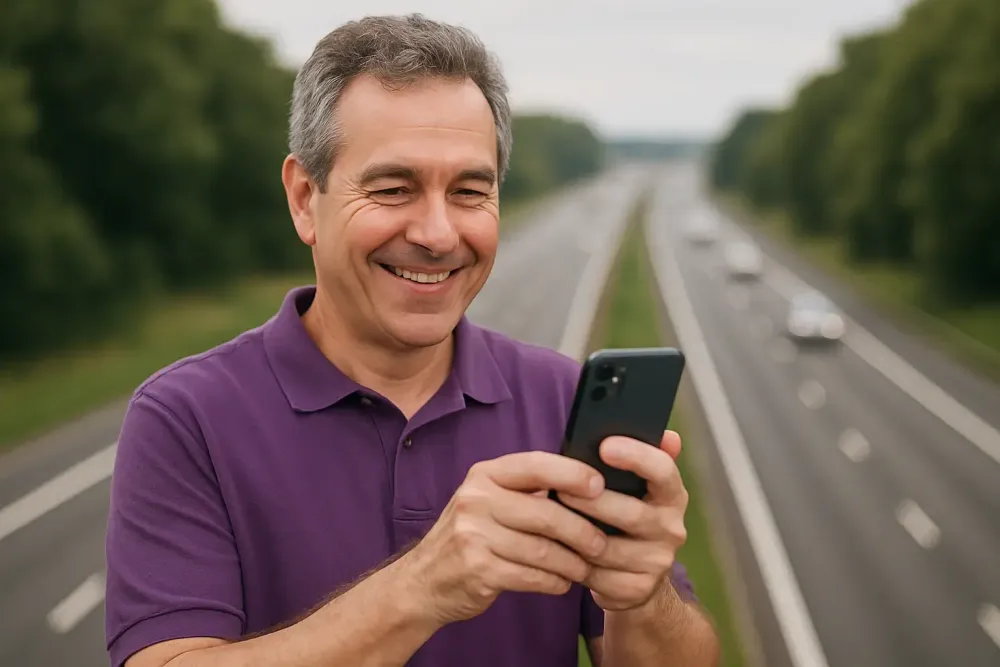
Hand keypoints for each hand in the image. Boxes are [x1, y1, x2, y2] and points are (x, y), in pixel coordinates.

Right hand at [402, 451, 611, 625]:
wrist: (423, 580)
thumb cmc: (471, 535)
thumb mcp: (488, 500)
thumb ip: (526, 491)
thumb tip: (586, 486)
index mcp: (485, 476)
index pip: (536, 465)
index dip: (572, 473)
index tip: (601, 486)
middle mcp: (476, 500)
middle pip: (546, 513)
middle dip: (582, 531)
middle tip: (602, 544)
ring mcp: (473, 536)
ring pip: (543, 550)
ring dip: (572, 563)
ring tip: (586, 567)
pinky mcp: (478, 570)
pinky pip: (532, 576)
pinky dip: (555, 581)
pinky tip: (562, 582)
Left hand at [557, 431, 688, 611]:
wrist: (638, 576)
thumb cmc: (626, 516)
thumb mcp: (636, 487)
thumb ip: (641, 459)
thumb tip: (668, 434)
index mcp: (672, 495)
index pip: (663, 471)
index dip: (637, 457)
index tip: (606, 446)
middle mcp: (671, 528)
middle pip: (632, 513)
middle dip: (593, 501)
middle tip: (561, 489)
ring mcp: (657, 562)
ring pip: (608, 548)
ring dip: (575, 534)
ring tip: (549, 519)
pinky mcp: (637, 589)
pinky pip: (597, 576)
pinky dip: (573, 563)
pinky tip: (555, 550)